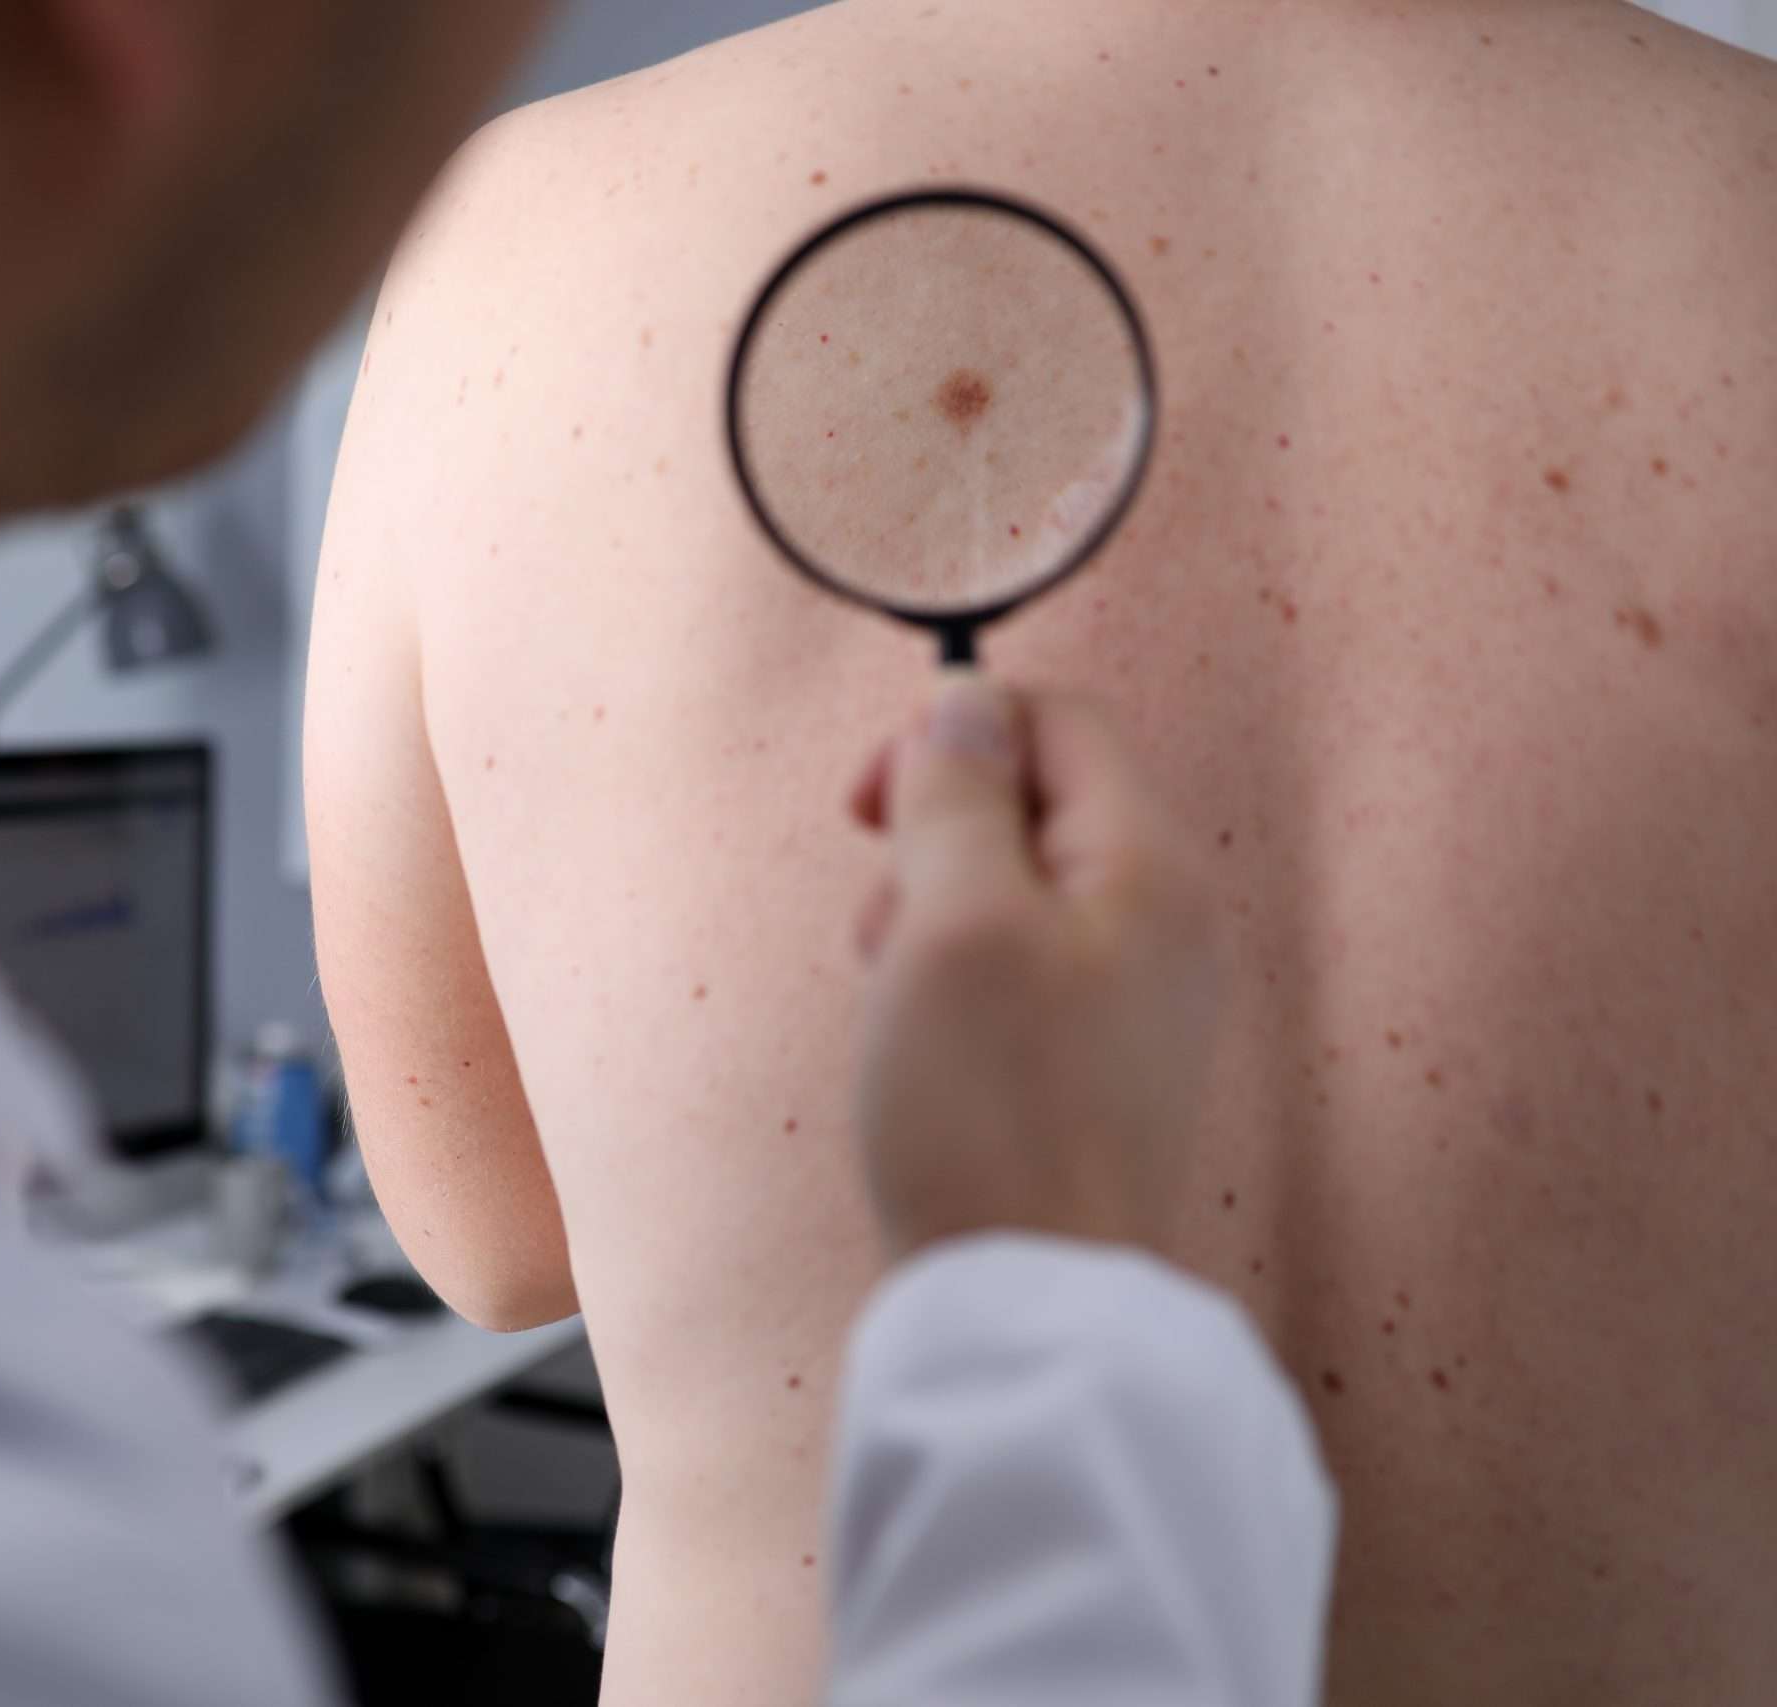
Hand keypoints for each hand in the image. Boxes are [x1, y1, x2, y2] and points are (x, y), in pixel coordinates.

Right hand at [850, 675, 1222, 1259]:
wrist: (1027, 1302)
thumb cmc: (990, 1109)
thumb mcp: (953, 921)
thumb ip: (958, 795)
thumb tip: (964, 704)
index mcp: (1149, 868)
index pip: (1060, 721)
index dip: (955, 733)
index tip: (869, 808)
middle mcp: (1165, 923)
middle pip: (1035, 806)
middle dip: (932, 842)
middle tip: (883, 929)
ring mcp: (1139, 999)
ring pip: (1015, 893)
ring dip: (932, 918)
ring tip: (897, 999)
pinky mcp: (1101, 1064)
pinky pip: (1020, 972)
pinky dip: (955, 985)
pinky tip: (922, 1049)